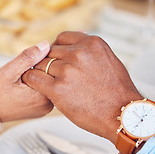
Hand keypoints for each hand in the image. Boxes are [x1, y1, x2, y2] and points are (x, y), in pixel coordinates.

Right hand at [0, 41, 53, 121]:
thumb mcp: (9, 71)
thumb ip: (29, 57)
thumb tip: (46, 45)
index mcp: (43, 96)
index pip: (52, 69)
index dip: (38, 61)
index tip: (24, 66)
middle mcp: (48, 104)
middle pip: (51, 76)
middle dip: (38, 69)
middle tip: (19, 75)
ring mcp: (45, 108)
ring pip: (47, 83)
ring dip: (37, 77)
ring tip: (19, 82)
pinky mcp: (40, 109)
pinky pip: (43, 92)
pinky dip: (35, 85)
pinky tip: (22, 87)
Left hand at [22, 32, 142, 143]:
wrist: (123, 116)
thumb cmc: (118, 94)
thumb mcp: (110, 61)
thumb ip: (92, 53)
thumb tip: (78, 48)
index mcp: (92, 44)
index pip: (63, 38)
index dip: (57, 48)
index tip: (56, 56)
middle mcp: (79, 53)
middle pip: (51, 51)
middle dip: (49, 62)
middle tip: (51, 73)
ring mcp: (68, 70)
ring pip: (42, 64)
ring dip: (41, 72)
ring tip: (44, 81)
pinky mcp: (58, 89)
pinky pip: (34, 77)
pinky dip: (30, 79)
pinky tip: (33, 83)